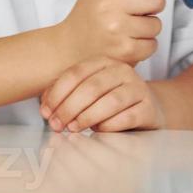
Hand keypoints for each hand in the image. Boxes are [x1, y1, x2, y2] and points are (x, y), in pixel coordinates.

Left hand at [40, 58, 163, 132]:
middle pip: (91, 87)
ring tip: (73, 129)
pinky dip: (109, 126)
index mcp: (104, 62)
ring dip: (87, 117)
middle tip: (56, 125)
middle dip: (69, 108)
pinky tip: (98, 131)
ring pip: (110, 101)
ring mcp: (138, 88)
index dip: (57, 93)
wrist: (147, 109)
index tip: (45, 112)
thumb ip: (67, 95)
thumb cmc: (110, 101)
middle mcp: (122, 70)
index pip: (76, 73)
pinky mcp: (148, 107)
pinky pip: (127, 117)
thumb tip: (45, 108)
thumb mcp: (89, 93)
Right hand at [56, 0, 165, 66]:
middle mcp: (109, 8)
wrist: (72, 46)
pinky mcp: (124, 51)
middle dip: (154, 3)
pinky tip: (132, 39)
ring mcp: (117, 30)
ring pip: (157, 23)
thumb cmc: (87, 15)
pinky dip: (146, 44)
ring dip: (149, 25)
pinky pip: (153, 44)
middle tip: (142, 7)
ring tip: (133, 26)